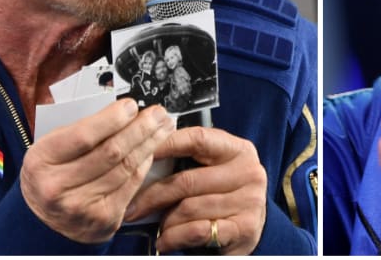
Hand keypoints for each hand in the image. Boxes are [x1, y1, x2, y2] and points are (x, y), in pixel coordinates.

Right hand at [20, 100, 174, 242]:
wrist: (42, 220)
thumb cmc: (51, 173)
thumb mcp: (52, 146)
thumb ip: (83, 129)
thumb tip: (124, 112)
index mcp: (41, 161)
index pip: (84, 136)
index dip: (113, 119)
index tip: (131, 105)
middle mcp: (57, 188)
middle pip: (111, 152)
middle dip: (140, 128)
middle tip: (157, 113)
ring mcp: (81, 207)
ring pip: (125, 167)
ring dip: (149, 143)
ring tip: (162, 126)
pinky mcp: (103, 219)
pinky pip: (132, 184)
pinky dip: (144, 163)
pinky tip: (152, 149)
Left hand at [124, 126, 267, 254]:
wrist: (249, 228)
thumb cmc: (223, 195)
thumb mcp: (213, 171)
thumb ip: (189, 162)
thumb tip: (145, 159)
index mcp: (237, 150)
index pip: (198, 139)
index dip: (166, 144)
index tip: (141, 153)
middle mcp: (248, 172)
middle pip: (188, 180)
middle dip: (154, 195)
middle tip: (132, 206)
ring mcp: (249, 201)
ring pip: (189, 208)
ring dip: (165, 221)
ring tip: (157, 226)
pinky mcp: (244, 228)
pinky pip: (197, 231)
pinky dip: (174, 237)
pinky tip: (165, 240)